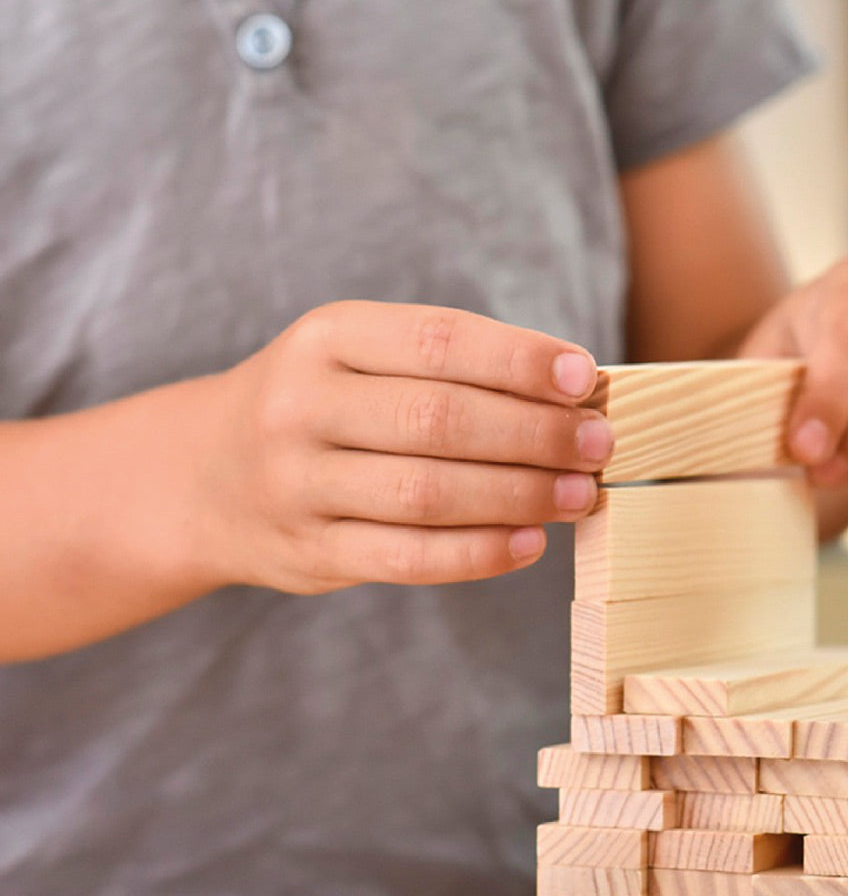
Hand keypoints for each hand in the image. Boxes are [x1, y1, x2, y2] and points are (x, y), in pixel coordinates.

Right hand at [196, 302, 611, 591]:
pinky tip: (531, 542)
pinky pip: (409, 558)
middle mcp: (302, 406)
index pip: (438, 340)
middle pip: (440, 420)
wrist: (203, 476)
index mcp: (325, 337)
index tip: (582, 377)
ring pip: (428, 494)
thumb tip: (571, 391)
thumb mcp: (357, 357)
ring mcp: (298, 485)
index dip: (518, 360)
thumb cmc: (320, 404)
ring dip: (520, 496)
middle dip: (534, 433)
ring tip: (581, 494)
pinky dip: (480, 554)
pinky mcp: (309, 553)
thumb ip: (449, 367)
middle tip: (598, 444)